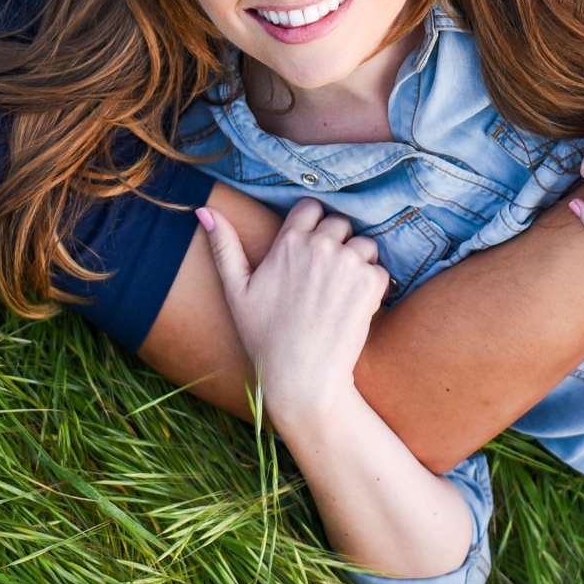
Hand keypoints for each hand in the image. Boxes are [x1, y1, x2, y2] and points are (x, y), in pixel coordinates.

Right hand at [197, 199, 388, 418]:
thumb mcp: (236, 290)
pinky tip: (354, 307)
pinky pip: (380, 270)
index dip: (314, 224)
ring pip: (365, 244)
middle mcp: (320, 246)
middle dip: (337, 242)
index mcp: (288, 242)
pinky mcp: (369, 284)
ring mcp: (347, 263)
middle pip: (340, 223)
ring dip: (359, 262)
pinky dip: (373, 286)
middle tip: (326, 276)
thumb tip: (203, 210)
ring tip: (341, 292)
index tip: (311, 246)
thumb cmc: (265, 336)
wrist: (302, 376)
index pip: (312, 207)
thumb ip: (224, 246)